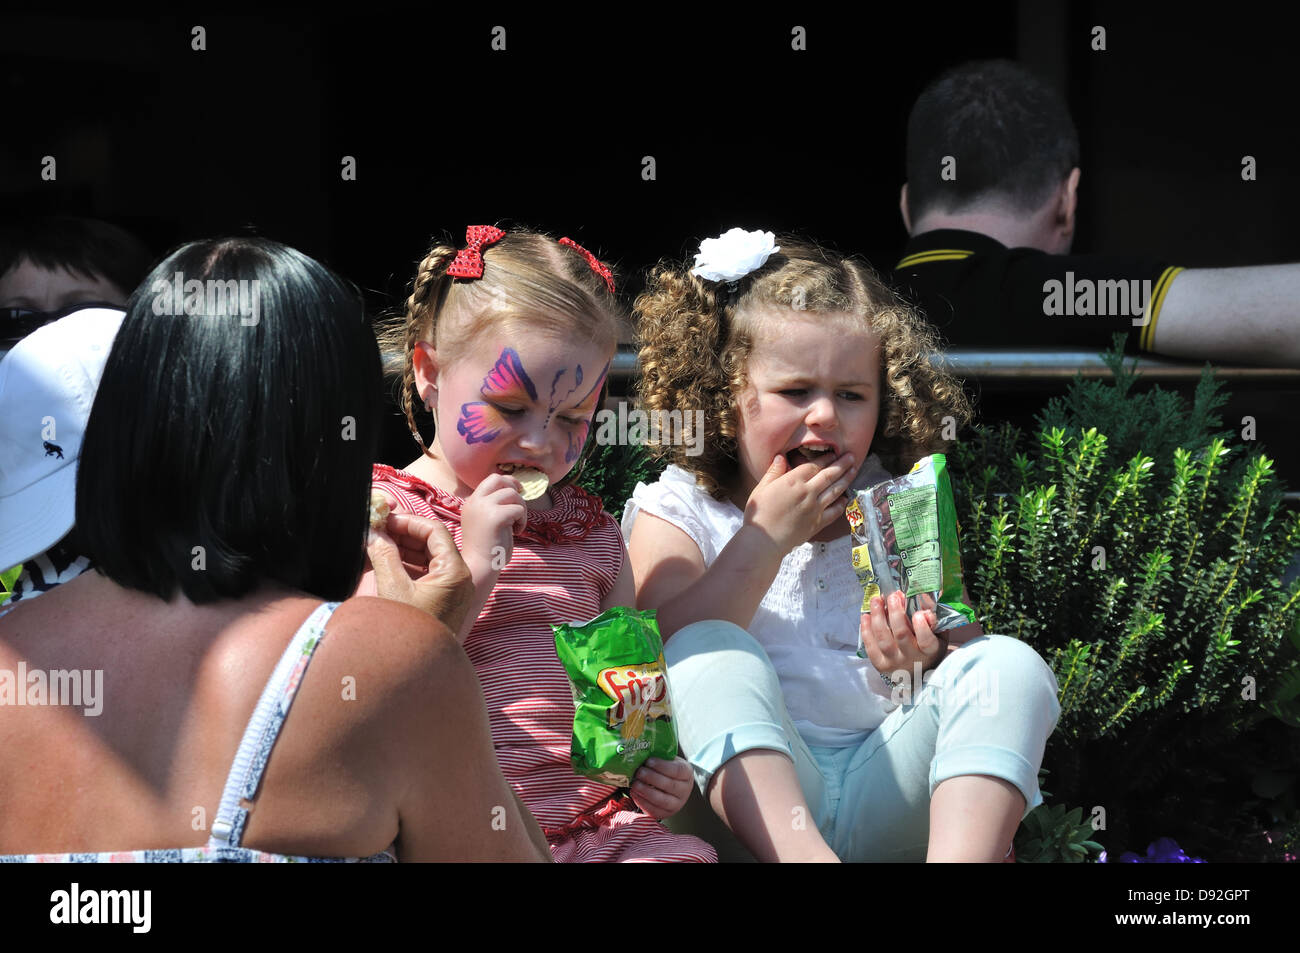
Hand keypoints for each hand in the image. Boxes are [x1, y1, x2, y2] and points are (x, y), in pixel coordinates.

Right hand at [365, 509, 473, 633]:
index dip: (409, 522)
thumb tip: (374, 533)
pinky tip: (385, 561)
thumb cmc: (409, 630)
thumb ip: (384, 556)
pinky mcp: (442, 600)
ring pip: (428, 558)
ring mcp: (452, 590)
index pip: (435, 531)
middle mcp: (459, 578)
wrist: (418, 668)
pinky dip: (407, 565)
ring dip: (403, 549)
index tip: (386, 520)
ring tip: (377, 544)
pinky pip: (426, 574)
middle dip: (404, 534)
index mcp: (455, 572)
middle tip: (378, 530)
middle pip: (433, 543)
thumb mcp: (393, 589)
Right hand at [459, 474, 527, 584]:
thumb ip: (494, 507)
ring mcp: (484, 507)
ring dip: (521, 508)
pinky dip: (522, 520)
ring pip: (512, 494)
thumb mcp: (486, 521)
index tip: (516, 492)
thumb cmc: (487, 549)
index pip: (491, 480)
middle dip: (514, 486)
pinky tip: (516, 532)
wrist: (479, 566)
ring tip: (517, 524)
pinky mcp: (496, 517)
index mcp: (472, 502)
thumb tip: (514, 491)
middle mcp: (475, 502)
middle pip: (498, 478)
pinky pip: (518, 509)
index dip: (507, 483)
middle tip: (520, 502)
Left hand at [630, 757, 693, 819]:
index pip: (677, 770)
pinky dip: (643, 802)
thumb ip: (659, 756)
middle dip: (651, 778)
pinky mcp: (666, 813)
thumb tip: (641, 750)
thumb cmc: (666, 770)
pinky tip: (635, 794)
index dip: (662, 766)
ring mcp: (677, 804)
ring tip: (635, 784)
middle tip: (639, 772)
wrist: (670, 786)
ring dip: (646, 791)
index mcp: (687, 773)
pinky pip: (654, 810)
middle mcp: (685, 790)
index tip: (649, 761)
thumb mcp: (668, 760)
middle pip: (669, 785)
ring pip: (662, 800)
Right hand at [742, 452, 856, 555]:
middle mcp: (808, 493)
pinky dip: (842, 503)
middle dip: (842, 464)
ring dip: (846, 479)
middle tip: (851, 456)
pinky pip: (834, 511)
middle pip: (829, 475)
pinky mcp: (818, 523)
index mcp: (793, 482)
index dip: (826, 458)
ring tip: (854, 470)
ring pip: (835, 490)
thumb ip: (773, 472)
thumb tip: (780, 457)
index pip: (814, 466)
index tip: (834, 453)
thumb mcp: (761, 488)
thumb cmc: (759, 514)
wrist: (764, 541)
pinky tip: (846, 498)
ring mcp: (815, 508)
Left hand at [860, 590, 947, 681]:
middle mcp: (911, 658)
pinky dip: (866, 631)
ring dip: (878, 617)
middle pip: (901, 635)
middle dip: (895, 613)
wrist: (917, 672)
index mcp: (930, 651)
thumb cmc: (928, 649)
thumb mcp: (939, 634)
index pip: (926, 641)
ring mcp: (894, 662)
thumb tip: (923, 595)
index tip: (918, 613)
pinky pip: (870, 647)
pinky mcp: (880, 664)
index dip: (921, 626)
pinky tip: (866, 616)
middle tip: (892, 596)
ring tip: (876, 600)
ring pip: (883, 639)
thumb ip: (933, 617)